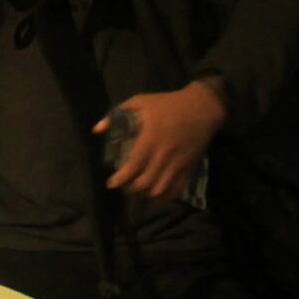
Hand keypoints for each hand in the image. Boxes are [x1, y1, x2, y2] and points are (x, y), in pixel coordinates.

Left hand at [101, 81, 226, 200]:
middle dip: (131, 189)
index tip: (112, 183)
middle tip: (124, 186)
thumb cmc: (168, 104)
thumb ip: (116, 115)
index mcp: (151, 137)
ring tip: (138, 190)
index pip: (134, 166)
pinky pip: (176, 190)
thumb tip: (96, 130)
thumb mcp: (141, 101)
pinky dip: (164, 197)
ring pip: (160, 190)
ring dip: (146, 195)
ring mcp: (178, 163)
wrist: (202, 107)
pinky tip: (156, 193)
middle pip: (145, 183)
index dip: (121, 179)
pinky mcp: (189, 168)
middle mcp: (164, 154)